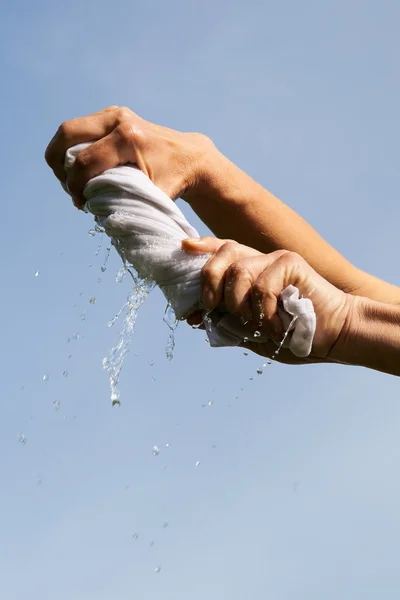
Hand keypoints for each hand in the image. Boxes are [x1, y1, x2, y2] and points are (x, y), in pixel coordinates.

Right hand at [45, 106, 216, 208]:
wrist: (189, 156)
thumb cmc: (173, 179)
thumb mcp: (155, 195)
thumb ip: (128, 203)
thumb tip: (99, 214)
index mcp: (128, 138)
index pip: (84, 162)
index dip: (75, 186)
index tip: (81, 204)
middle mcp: (118, 119)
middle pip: (67, 134)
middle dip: (59, 164)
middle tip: (68, 187)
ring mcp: (113, 113)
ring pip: (69, 130)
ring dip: (63, 156)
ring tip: (74, 181)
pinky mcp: (110, 115)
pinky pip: (79, 130)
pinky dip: (73, 149)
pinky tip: (84, 171)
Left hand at [182, 237, 352, 363]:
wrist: (333, 336)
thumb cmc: (293, 333)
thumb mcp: (252, 331)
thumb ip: (227, 323)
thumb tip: (194, 318)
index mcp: (249, 271)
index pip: (220, 251)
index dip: (201, 248)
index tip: (183, 246)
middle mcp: (260, 260)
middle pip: (223, 253)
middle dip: (209, 281)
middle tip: (213, 307)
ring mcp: (276, 259)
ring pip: (238, 270)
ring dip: (238, 303)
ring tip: (254, 323)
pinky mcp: (292, 264)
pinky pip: (262, 285)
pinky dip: (263, 311)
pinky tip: (274, 325)